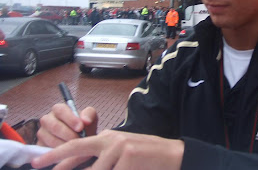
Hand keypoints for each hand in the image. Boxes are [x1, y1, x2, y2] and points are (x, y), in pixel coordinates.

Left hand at [32, 130, 183, 169]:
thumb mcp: (121, 151)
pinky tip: (128, 169)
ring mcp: (119, 150)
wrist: (171, 154)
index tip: (40, 162)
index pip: (77, 146)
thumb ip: (102, 156)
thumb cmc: (145, 154)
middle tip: (41, 167)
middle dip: (60, 164)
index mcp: (108, 137)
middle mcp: (111, 140)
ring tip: (121, 166)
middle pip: (78, 152)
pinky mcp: (128, 161)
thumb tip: (83, 166)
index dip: (56, 155)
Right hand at [36, 103, 97, 147]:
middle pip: (55, 126)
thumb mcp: (90, 118)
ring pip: (51, 139)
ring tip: (75, 146)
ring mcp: (42, 132)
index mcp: (59, 109)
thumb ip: (89, 115)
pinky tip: (67, 152)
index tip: (80, 128)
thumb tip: (85, 121)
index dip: (71, 119)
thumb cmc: (84, 126)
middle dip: (69, 134)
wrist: (80, 140)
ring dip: (64, 144)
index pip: (61, 110)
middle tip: (79, 140)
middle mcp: (47, 119)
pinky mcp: (39, 145)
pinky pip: (46, 150)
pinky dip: (58, 152)